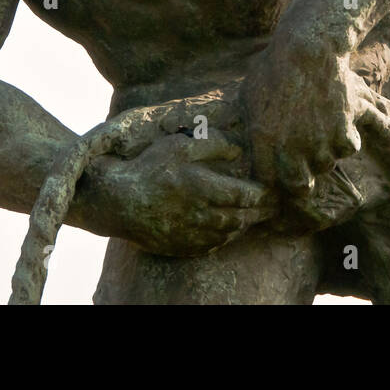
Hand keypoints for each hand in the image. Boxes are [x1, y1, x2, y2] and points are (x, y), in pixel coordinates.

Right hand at [81, 132, 275, 256]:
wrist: (116, 201)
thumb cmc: (148, 168)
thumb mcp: (178, 145)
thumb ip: (212, 144)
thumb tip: (238, 151)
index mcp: (204, 188)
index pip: (246, 195)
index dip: (264, 194)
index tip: (274, 190)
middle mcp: (202, 215)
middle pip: (242, 218)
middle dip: (261, 213)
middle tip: (274, 208)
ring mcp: (192, 234)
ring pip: (228, 234)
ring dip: (244, 225)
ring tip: (253, 217)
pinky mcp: (181, 246)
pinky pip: (211, 246)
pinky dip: (224, 238)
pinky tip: (227, 230)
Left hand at [240, 35, 362, 195]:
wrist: (308, 49)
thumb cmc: (274, 67)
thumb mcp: (249, 95)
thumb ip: (248, 124)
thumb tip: (238, 141)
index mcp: (263, 140)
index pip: (266, 182)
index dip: (271, 181)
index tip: (276, 175)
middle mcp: (292, 148)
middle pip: (299, 187)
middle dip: (300, 182)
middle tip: (303, 170)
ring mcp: (319, 141)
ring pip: (325, 166)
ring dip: (323, 156)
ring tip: (320, 136)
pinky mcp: (344, 130)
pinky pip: (348, 148)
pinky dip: (345, 140)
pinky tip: (339, 125)